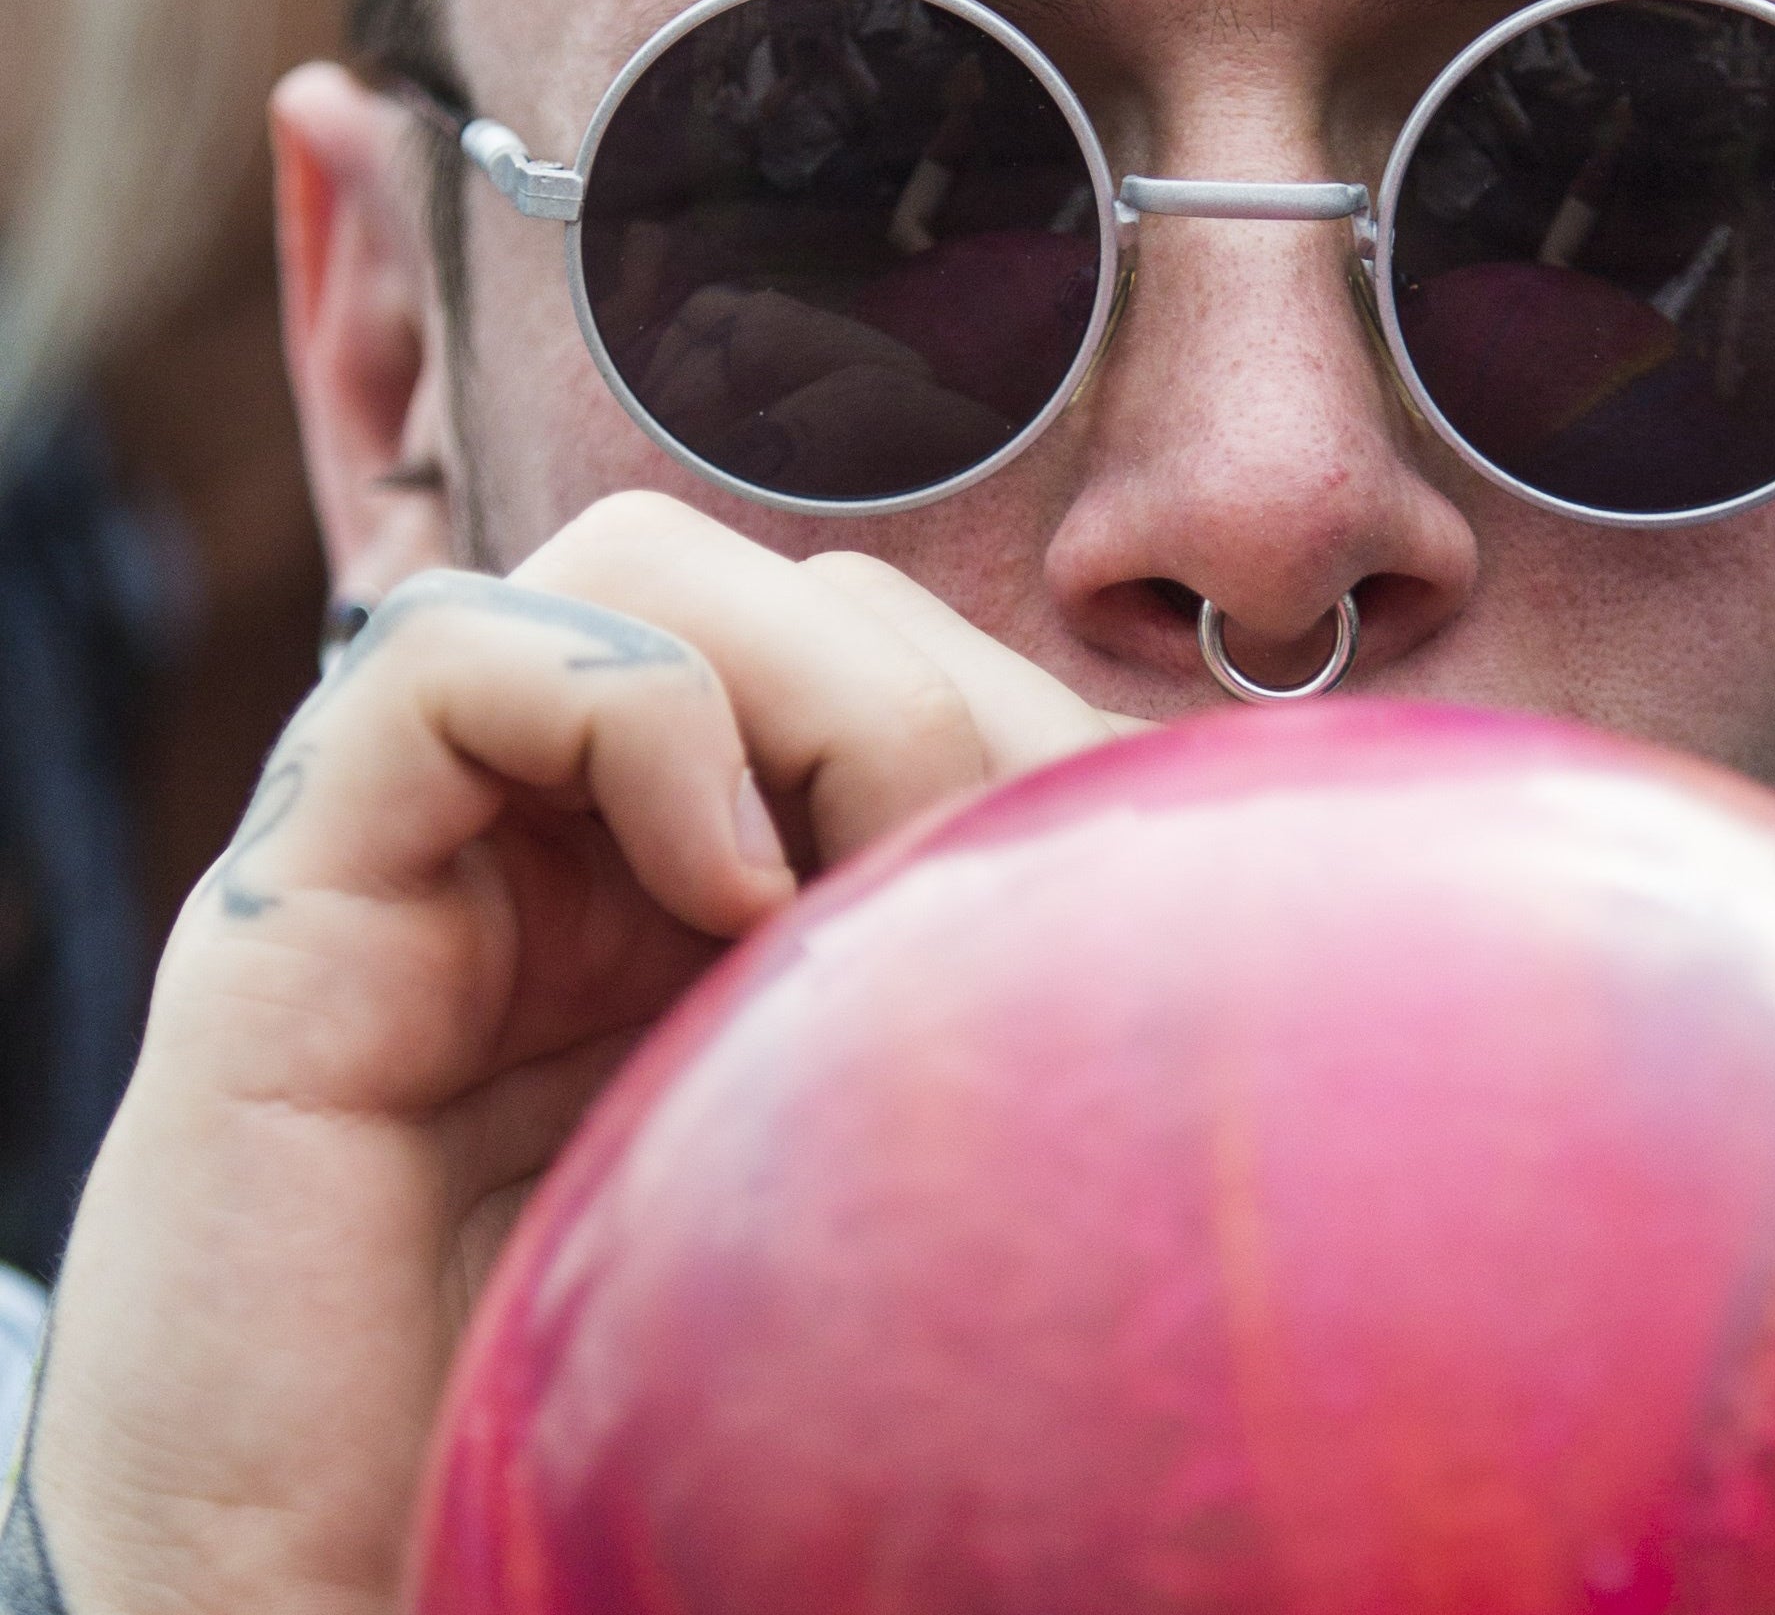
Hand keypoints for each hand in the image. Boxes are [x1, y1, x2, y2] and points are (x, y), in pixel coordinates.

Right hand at [25, 492, 1133, 1614]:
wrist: (346, 1612)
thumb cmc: (649, 1415)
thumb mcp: (888, 1178)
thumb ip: (973, 1015)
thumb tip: (1165, 863)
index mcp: (733, 907)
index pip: (901, 661)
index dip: (1018, 735)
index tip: (1083, 910)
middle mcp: (594, 854)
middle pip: (804, 601)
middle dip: (937, 719)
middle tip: (967, 923)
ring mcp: (446, 861)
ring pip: (647, 573)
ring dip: (813, 702)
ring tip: (833, 913)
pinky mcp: (299, 906)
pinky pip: (457, 661)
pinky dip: (633, 724)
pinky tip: (724, 902)